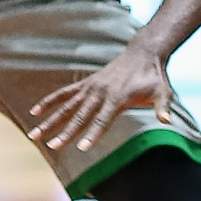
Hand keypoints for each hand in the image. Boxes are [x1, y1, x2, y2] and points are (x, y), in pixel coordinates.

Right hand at [26, 45, 173, 151]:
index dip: (93, 133)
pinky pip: (64, 93)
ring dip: (49, 121)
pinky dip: (49, 101)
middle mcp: (101, 93)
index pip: (103, 119)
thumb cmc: (155, 77)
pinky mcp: (86, 83)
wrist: (143, 54)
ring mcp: (91, 87)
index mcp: (118, 98)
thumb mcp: (164, 92)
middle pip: (80, 116)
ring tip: (34, 135)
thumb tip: (167, 121)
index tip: (82, 147)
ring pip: (66, 106)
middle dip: (65, 132)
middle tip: (52, 147)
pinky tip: (34, 111)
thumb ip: (163, 107)